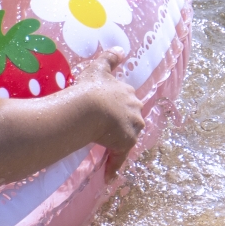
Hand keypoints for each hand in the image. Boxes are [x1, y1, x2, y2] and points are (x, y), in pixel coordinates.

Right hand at [79, 50, 144, 177]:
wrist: (89, 107)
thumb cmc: (91, 88)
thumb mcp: (99, 68)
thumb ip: (110, 58)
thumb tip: (121, 48)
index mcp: (129, 93)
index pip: (128, 101)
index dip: (118, 105)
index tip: (109, 110)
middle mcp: (135, 109)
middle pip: (131, 119)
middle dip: (122, 123)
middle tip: (105, 128)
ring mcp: (132, 127)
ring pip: (127, 137)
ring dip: (118, 143)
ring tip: (104, 146)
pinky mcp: (125, 143)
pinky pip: (119, 157)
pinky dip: (113, 166)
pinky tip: (108, 177)